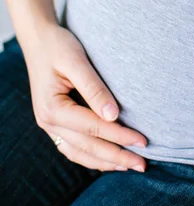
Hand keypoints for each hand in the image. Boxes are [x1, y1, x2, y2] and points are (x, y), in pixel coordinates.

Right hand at [23, 24, 146, 172]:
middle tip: (143, 164)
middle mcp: (47, 122)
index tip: (143, 141)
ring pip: (79, 153)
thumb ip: (94, 88)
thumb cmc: (58, 46)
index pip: (93, 128)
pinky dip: (92, 156)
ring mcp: (49, 125)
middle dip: (117, 156)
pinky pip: (73, 148)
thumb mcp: (76, 61)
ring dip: (105, 162)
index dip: (120, 136)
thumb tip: (113, 116)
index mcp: (52, 108)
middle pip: (87, 147)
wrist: (38, 39)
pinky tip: (108, 159)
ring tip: (129, 166)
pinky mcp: (55, 123)